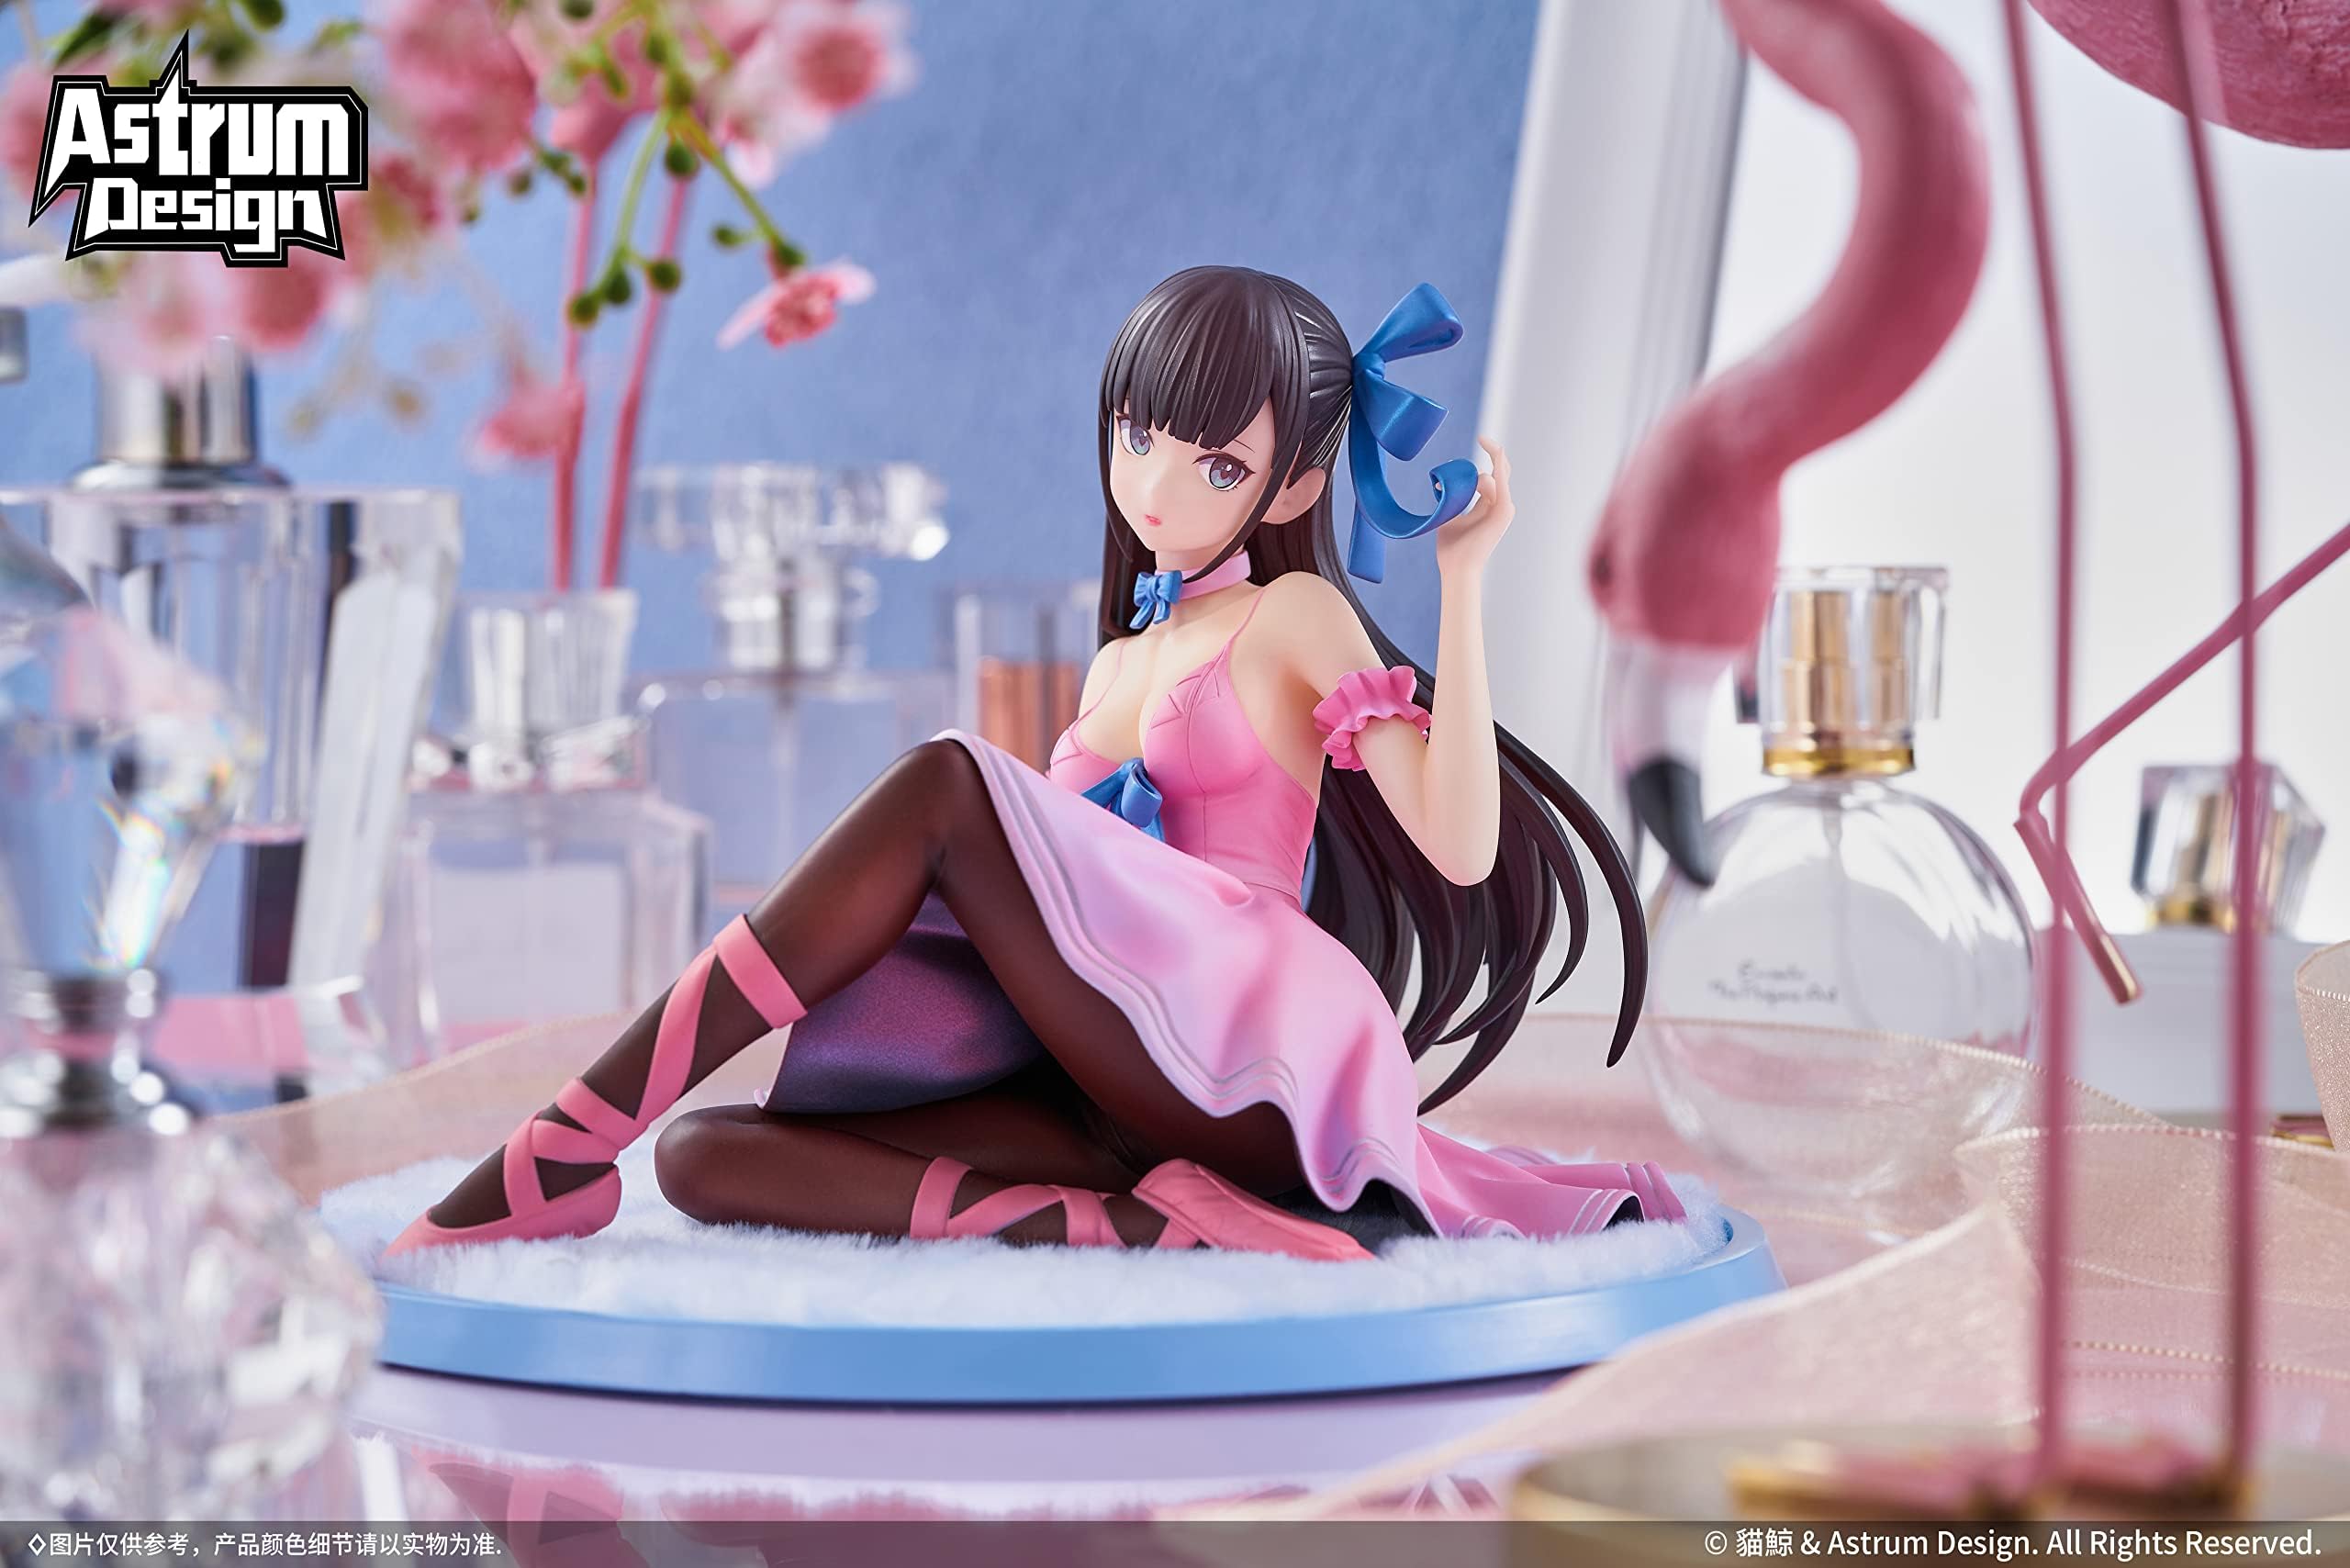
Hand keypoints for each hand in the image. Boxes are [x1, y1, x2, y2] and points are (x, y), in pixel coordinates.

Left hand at [1434, 436, 1512, 580]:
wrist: (1457, 569)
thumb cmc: (1451, 548)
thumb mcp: (1448, 517)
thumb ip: (1450, 501)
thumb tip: (1441, 485)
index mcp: (1489, 506)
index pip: (1492, 475)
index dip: (1487, 457)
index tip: (1480, 437)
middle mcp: (1501, 505)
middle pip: (1502, 471)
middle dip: (1495, 452)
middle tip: (1482, 437)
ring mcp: (1505, 508)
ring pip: (1493, 477)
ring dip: (1472, 479)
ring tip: (1450, 494)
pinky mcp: (1504, 511)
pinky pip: (1501, 482)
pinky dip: (1497, 466)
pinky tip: (1493, 450)